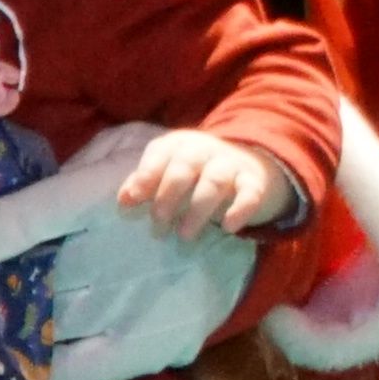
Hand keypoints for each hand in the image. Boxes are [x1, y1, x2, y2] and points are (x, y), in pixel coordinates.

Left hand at [116, 127, 297, 238]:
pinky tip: (228, 227)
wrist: (249, 165)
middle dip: (168, 196)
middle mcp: (205, 149)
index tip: (134, 200)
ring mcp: (231, 164)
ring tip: (184, 235)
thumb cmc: (196, 174)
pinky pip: (249, 194)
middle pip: (185, 167)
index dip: (146, 174)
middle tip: (158, 225)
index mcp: (180, 144)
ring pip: (214, 182)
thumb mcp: (168, 172)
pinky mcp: (254, 182)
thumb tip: (123, 200)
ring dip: (197, 209)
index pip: (161, 152)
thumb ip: (144, 184)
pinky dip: (240, 210)